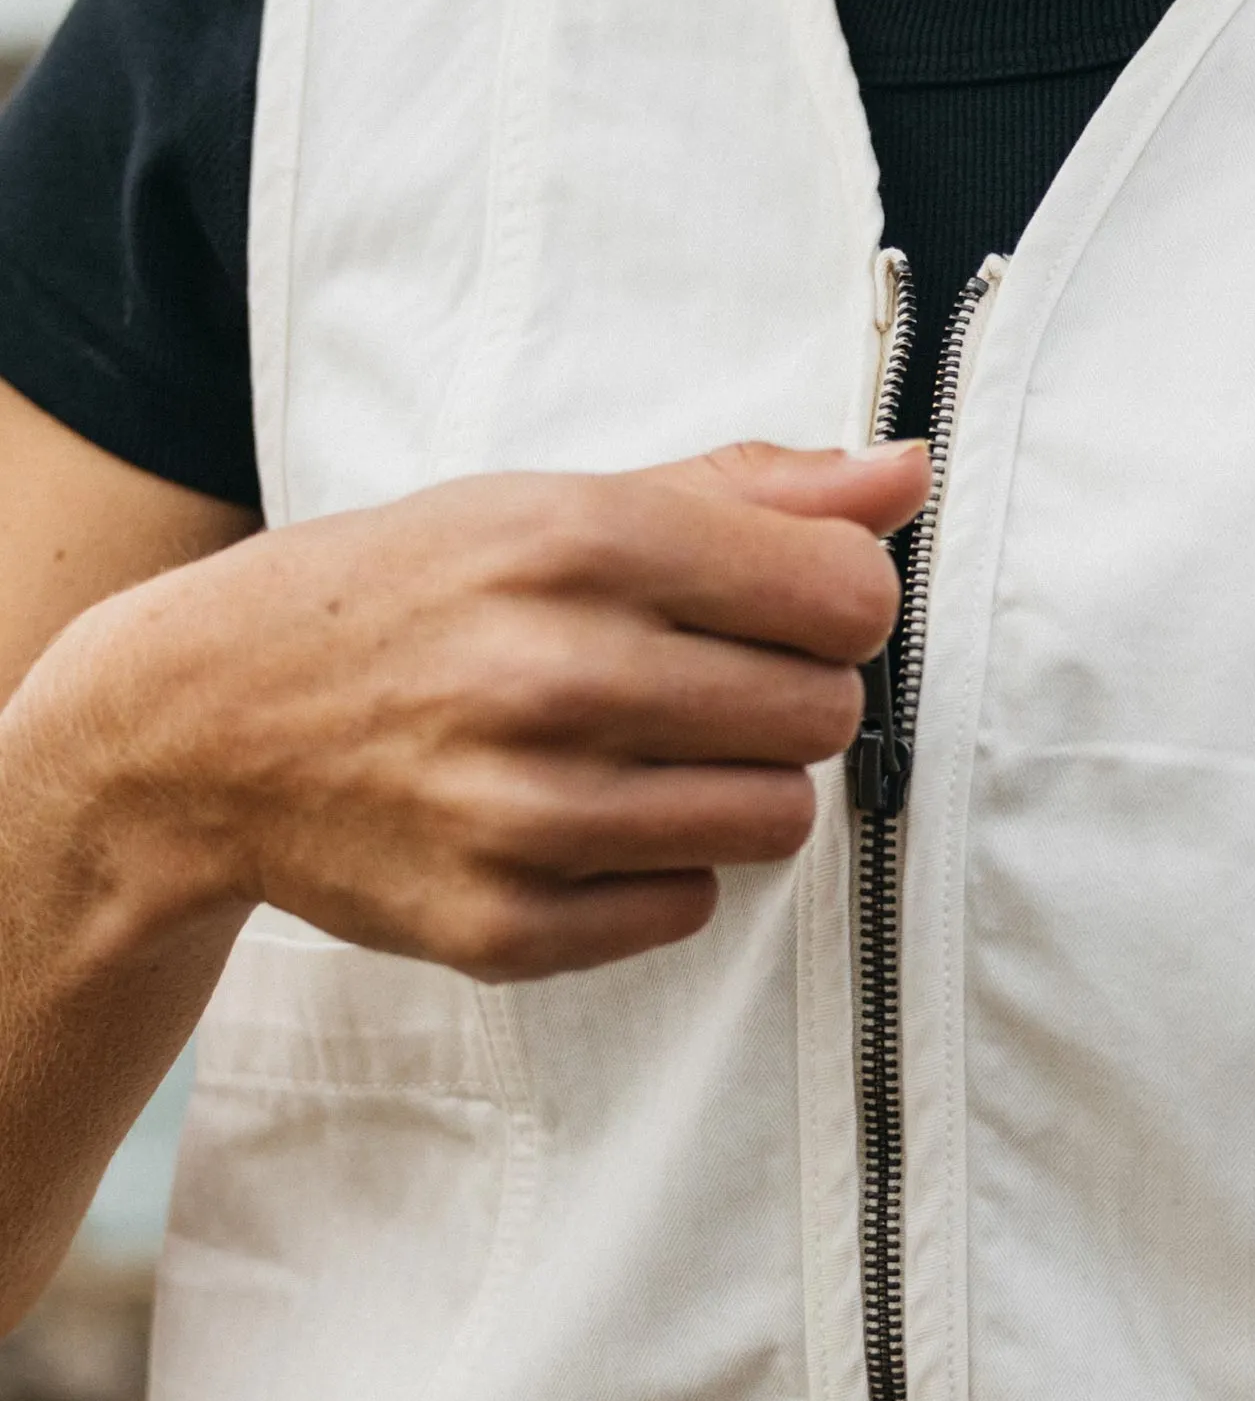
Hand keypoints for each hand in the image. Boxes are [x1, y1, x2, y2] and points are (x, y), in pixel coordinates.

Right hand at [11, 437, 928, 980]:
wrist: (200, 725)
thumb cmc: (405, 596)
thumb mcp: (552, 503)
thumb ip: (748, 491)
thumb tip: (909, 476)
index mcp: (579, 543)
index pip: (847, 597)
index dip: (842, 606)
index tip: (792, 609)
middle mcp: (553, 676)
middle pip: (825, 716)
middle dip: (789, 699)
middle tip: (700, 686)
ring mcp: (524, 813)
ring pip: (775, 820)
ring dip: (735, 789)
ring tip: (644, 753)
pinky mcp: (502, 924)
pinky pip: (687, 908)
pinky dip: (657, 871)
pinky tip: (582, 821)